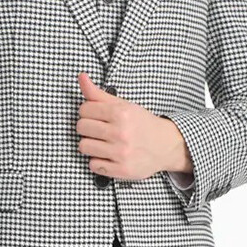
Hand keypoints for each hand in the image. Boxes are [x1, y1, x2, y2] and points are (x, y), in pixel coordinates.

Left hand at [76, 72, 192, 180]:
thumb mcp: (123, 105)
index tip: (96, 116)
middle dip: (87, 128)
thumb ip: (99, 93)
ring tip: (102, 143)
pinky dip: (98, 162)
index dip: (87, 112)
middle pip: (81, 128)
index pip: (84, 109)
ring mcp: (121, 153)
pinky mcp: (121, 170)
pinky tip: (107, 157)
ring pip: (84, 146)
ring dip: (90, 145)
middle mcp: (121, 132)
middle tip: (99, 130)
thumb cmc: (141, 124)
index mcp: (121, 113)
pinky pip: (93, 165)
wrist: (166, 146)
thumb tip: (81, 77)